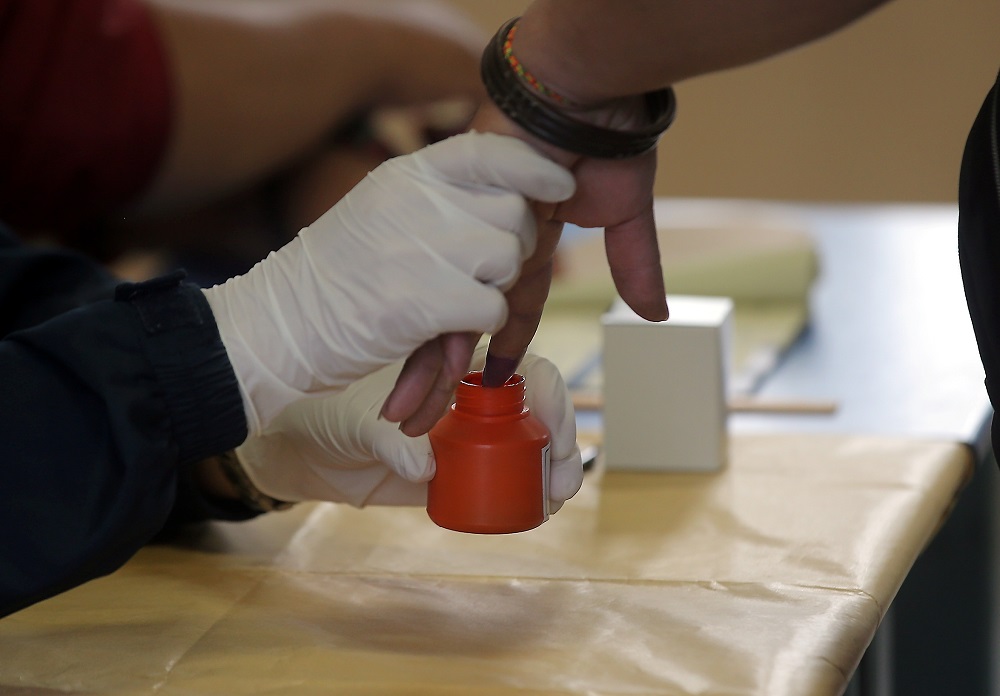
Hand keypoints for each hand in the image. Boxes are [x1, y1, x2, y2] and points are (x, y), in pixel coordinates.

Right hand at [203, 132, 574, 433]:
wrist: (282, 322)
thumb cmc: (339, 272)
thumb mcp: (383, 209)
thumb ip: (440, 196)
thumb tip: (515, 196)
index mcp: (409, 174)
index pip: (490, 152)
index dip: (535, 169)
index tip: (561, 186)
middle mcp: (417, 200)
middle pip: (514, 213)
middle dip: (512, 248)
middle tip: (479, 273)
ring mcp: (420, 248)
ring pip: (509, 259)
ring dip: (496, 287)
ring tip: (456, 298)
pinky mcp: (423, 301)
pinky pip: (494, 308)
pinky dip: (481, 325)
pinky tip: (448, 325)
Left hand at [234, 347, 583, 511]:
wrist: (299, 449)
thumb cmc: (324, 412)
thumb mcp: (355, 419)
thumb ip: (390, 440)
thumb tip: (427, 467)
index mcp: (453, 364)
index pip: (518, 367)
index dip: (548, 394)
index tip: (555, 429)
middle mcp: (467, 396)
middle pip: (536, 407)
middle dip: (561, 438)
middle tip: (562, 478)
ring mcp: (465, 434)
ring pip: (527, 442)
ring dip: (553, 466)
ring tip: (557, 497)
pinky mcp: (455, 471)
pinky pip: (501, 477)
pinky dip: (526, 489)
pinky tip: (539, 508)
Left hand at [385, 101, 667, 425]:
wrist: (578, 84)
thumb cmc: (605, 138)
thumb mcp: (625, 211)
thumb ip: (633, 261)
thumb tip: (657, 314)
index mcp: (526, 247)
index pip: (507, 311)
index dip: (498, 349)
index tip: (486, 387)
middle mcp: (489, 247)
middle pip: (460, 320)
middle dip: (442, 370)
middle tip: (416, 419)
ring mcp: (466, 234)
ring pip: (440, 310)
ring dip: (423, 362)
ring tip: (402, 413)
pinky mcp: (447, 218)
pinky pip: (435, 281)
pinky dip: (426, 322)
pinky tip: (408, 366)